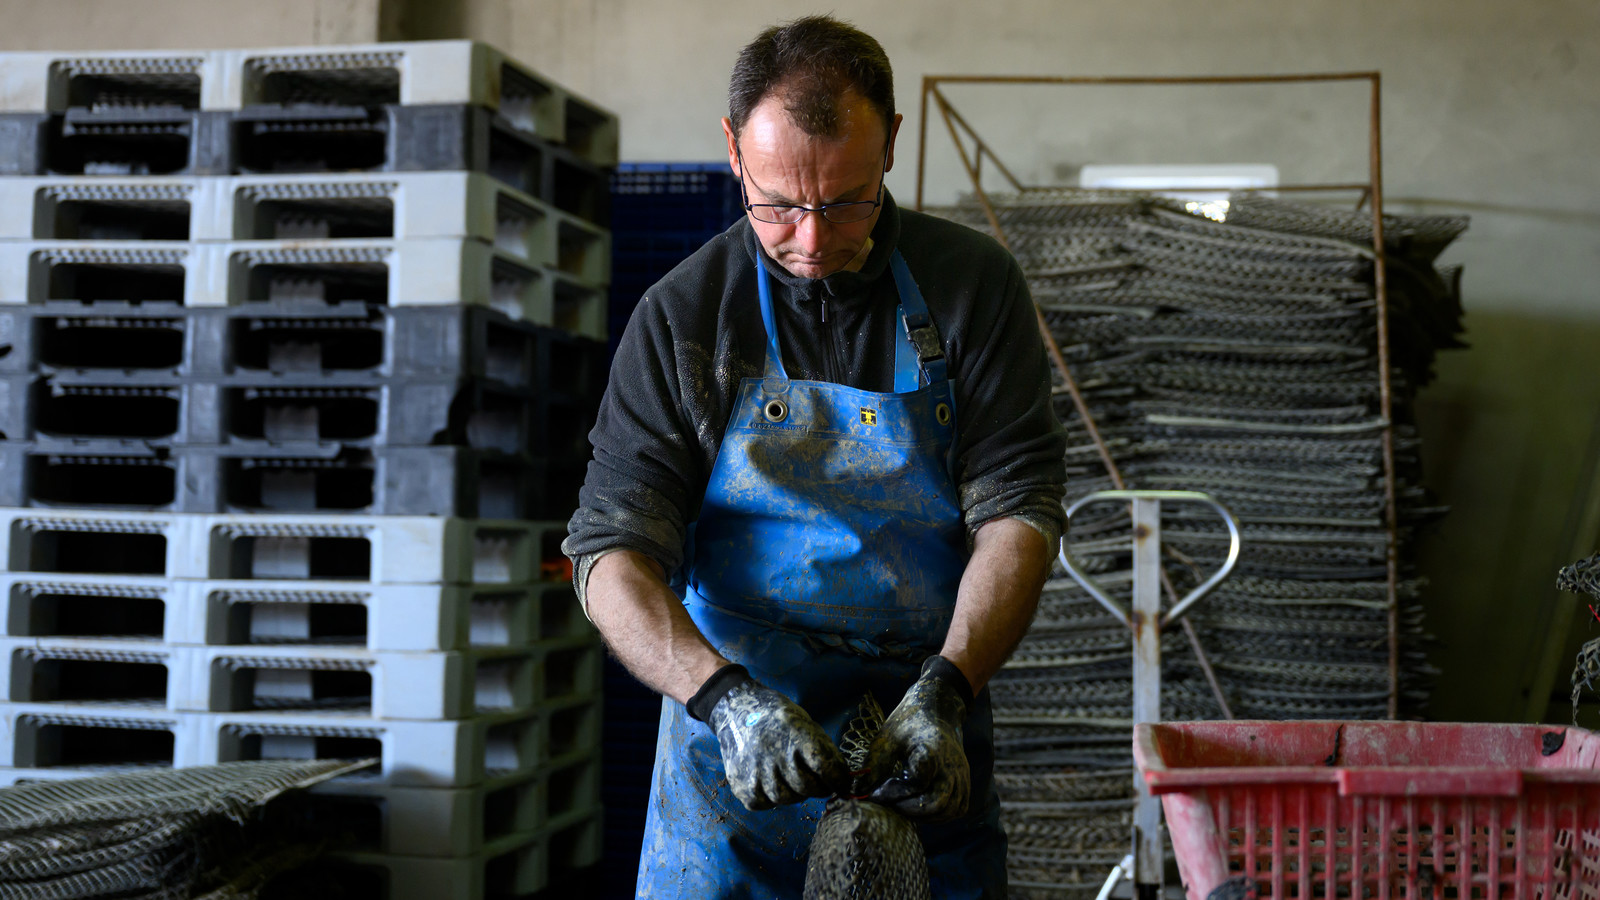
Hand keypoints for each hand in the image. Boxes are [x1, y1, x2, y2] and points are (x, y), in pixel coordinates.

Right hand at [708, 680, 849, 809]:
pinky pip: (765, 803)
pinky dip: (773, 798)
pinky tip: (773, 782)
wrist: (736, 711)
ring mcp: (755, 771)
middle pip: (807, 786)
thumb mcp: (803, 722)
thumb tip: (841, 776)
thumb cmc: (777, 717)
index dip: (839, 779)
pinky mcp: (742, 785)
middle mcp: (774, 753)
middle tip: (819, 783)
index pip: (824, 765)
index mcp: (794, 732)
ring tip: (793, 780)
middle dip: (819, 788)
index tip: (844, 784)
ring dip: (796, 793)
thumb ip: (821, 748)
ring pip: (786, 799)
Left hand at [864, 655, 971, 821]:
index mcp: (931, 751)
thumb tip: (860, 792)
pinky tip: (922, 809)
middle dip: (910, 810)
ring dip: (926, 816)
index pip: (917, 783)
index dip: (894, 793)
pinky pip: (958, 808)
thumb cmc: (909, 721)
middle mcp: (951, 764)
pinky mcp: (964, 780)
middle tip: (890, 806)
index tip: (876, 794)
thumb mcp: (887, 738)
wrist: (938, 707)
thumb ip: (875, 765)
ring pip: (949, 809)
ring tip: (904, 808)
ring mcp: (961, 774)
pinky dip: (941, 815)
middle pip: (937, 802)